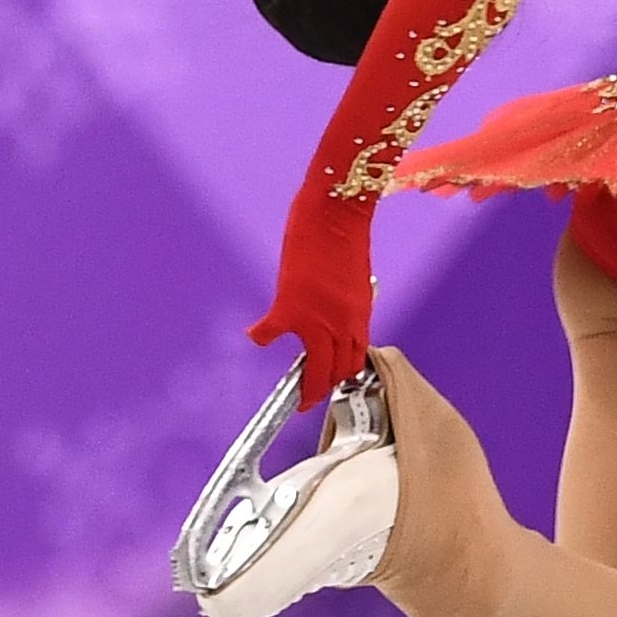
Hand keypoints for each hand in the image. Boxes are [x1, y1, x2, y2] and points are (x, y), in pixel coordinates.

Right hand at [249, 194, 373, 400]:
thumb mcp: (354, 281)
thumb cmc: (345, 238)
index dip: (342, 375)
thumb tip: (334, 321)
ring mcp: (317, 320)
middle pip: (336, 371)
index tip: (332, 383)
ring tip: (293, 393)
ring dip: (304, 385)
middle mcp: (343, 324)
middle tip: (310, 401)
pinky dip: (260, 336)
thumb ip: (345, 307)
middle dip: (323, 390)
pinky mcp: (290, 308)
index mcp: (360, 316)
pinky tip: (256, 336)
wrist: (334, 215)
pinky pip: (270, 334)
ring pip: (315, 367)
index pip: (354, 359)